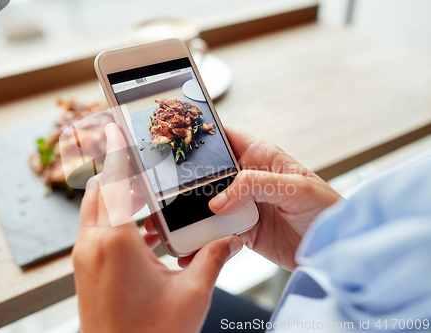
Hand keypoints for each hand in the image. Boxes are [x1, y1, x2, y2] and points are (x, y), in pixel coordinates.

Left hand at [72, 123, 243, 332]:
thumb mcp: (192, 293)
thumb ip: (213, 257)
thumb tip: (231, 237)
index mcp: (116, 242)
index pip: (114, 181)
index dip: (116, 151)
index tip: (113, 127)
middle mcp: (93, 245)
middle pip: (98, 190)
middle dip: (117, 171)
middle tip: (139, 163)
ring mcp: (84, 258)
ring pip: (94, 210)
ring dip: (115, 196)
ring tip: (144, 196)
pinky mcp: (85, 270)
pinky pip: (95, 230)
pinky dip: (112, 219)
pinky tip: (140, 232)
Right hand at [145, 127, 339, 270]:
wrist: (336, 250)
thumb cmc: (327, 209)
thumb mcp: (296, 188)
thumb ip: (256, 186)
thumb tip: (218, 200)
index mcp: (261, 157)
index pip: (224, 138)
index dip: (201, 136)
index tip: (175, 140)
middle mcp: (247, 179)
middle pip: (208, 174)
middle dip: (185, 181)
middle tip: (162, 190)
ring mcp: (242, 205)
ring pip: (206, 204)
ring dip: (188, 213)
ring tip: (168, 223)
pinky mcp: (241, 231)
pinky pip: (215, 232)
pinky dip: (200, 239)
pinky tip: (189, 246)